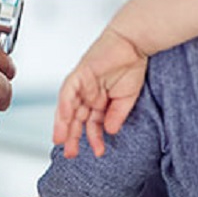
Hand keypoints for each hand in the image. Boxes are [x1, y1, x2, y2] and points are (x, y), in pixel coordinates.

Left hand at [53, 28, 147, 157]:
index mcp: (97, 99)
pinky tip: (65, 119)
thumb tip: (110, 131)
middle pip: (75, 119)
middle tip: (71, 154)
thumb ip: (117, 115)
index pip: (90, 122)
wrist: (134, 43)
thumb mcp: (126, 99)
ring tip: (63, 141)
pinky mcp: (79, 74)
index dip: (92, 138)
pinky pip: (68, 92)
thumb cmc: (131, 64)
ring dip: (64, 125)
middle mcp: (86, 93)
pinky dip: (65, 106)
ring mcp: (81, 84)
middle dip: (73, 137)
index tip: (97, 151)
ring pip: (68, 108)